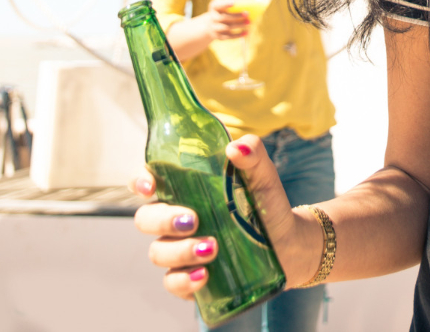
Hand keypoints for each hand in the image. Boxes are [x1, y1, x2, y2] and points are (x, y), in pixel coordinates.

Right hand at [131, 137, 326, 299]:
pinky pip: (174, 283)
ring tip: (213, 248)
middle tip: (193, 220)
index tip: (150, 187)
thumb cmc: (267, 204)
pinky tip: (204, 275)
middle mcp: (176, 220)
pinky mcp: (190, 278)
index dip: (140, 182)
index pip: (149, 182)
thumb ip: (253, 155)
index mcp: (185, 190)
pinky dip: (184, 281)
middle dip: (164, 220)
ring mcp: (180, 250)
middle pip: (146, 220)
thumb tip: (234, 148)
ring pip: (158, 252)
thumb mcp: (263, 177)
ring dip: (180, 251)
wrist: (289, 243)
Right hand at [198, 0, 252, 41]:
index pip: (217, 5)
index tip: (233, 2)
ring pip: (227, 27)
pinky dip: (238, 35)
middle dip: (236, 16)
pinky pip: (229, 36)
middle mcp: (213, 18)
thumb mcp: (225, 5)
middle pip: (224, 17)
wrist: (211, 25)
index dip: (225, 4)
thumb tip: (249, 3)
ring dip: (239, 25)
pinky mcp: (219, 36)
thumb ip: (234, 3)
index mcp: (214, 7)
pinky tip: (246, 32)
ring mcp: (215, 28)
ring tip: (249, 22)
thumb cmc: (223, 11)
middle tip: (247, 13)